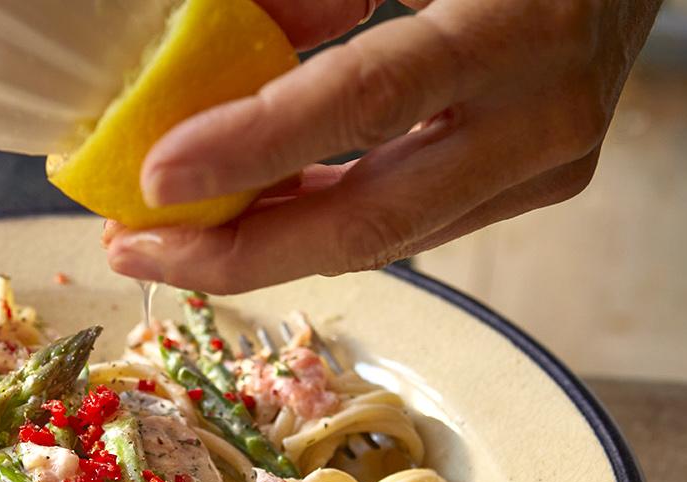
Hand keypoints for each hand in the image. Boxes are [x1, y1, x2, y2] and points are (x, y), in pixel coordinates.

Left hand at [105, 0, 662, 293]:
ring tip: (169, 237)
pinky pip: (409, 221)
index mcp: (520, 24)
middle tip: (136, 248)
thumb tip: (219, 34)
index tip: (155, 175)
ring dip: (270, 243)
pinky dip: (321, 219)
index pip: (366, 101)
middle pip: (375, 218)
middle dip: (241, 251)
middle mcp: (548, 114)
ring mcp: (550, 164)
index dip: (255, 146)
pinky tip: (249, 214)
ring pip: (387, 237)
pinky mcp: (538, 186)